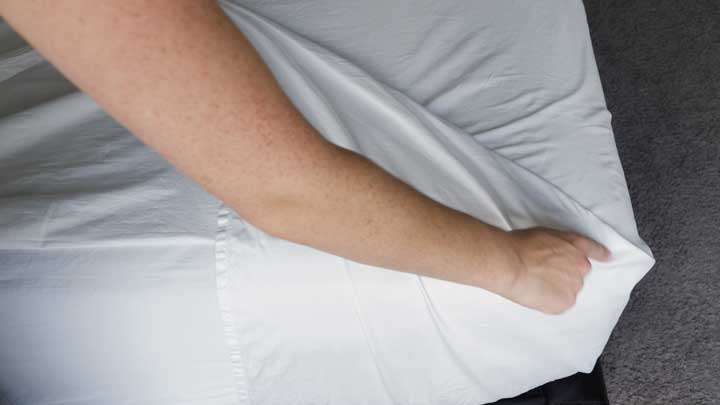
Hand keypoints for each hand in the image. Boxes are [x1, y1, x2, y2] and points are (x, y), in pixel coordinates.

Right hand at [493, 227, 610, 314]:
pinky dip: (549, 301)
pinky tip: (535, 293)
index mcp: (577, 248)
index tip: (607, 257)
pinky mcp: (564, 303)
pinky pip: (558, 304)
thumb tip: (570, 250)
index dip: (600, 254)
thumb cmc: (522, 246)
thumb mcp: (546, 232)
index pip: (593, 250)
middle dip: (563, 274)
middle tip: (542, 272)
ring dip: (556, 288)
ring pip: (568, 290)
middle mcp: (581, 268)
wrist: (511, 264)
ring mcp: (573, 287)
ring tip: (535, 283)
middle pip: (576, 274)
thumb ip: (564, 241)